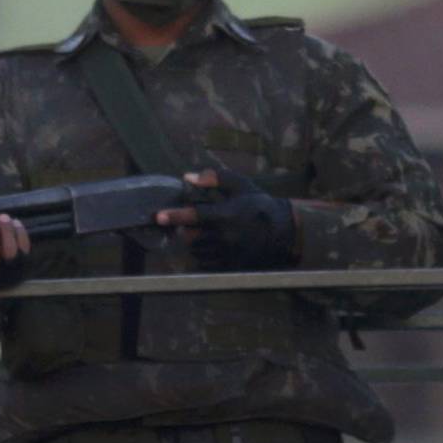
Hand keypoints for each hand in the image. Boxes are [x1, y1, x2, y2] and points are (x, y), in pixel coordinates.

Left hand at [160, 168, 298, 269]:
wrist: (283, 232)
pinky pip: (207, 263)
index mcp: (227, 215)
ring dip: (194, 243)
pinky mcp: (231, 266)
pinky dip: (203, 255)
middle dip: (185, 230)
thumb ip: (215, 178)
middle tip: (188, 225)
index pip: (195, 216)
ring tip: (205, 234)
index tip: (158, 217)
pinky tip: (212, 245)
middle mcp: (226, 237)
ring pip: (198, 251)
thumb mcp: (241, 185)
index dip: (175, 216)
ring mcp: (228, 254)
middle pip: (191, 237)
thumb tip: (189, 176)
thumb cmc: (258, 205)